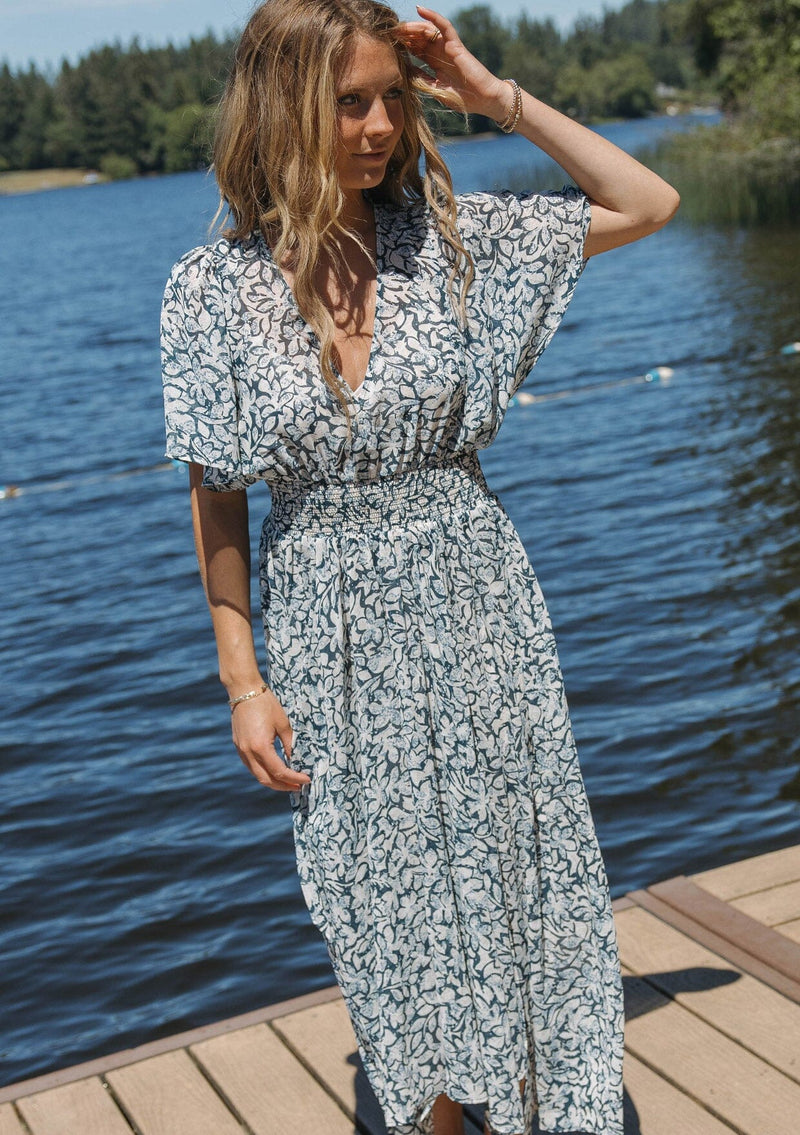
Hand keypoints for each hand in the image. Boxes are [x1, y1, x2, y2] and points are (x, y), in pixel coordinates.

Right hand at [230, 686, 311, 791]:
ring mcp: (241, 750)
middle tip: (298, 787)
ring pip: (257, 775)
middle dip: (283, 786)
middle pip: (266, 779)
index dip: (294, 778)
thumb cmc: (266, 704)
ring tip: (288, 782)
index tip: (306, 780)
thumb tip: (295, 761)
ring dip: (273, 781)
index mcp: (260, 747)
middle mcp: (248, 752)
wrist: (244, 691)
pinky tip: (274, 770)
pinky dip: (263, 772)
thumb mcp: (283, 724)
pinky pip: (251, 766)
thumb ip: (290, 745)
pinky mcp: (239, 746)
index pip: (280, 771)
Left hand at [395, 5, 510, 119]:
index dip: (401, 46)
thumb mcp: (435, 89)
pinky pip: (444, 25)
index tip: (387, 45)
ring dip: (412, 27)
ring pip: (427, 30)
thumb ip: (421, 80)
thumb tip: (405, 71)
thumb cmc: (462, 98)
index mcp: (434, 64)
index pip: (414, 50)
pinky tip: (420, 9)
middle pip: (417, 38)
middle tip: (388, 34)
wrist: (483, 99)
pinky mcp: (456, 44)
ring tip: (400, 27)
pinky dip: (432, 16)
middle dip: (403, 35)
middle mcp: (439, 52)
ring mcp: (447, 47)